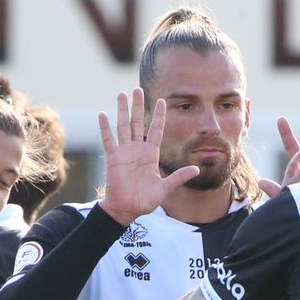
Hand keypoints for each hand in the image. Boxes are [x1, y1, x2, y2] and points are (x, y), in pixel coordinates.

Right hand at [97, 89, 197, 222]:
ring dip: (122, 110)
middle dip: (138, 106)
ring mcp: (124, 152)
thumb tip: (197, 170)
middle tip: (138, 89)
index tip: (162, 101)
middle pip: (137, 122)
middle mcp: (137, 149)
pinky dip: (104, 127)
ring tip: (122, 94)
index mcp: (151, 154)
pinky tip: (102, 114)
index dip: (158, 116)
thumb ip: (179, 177)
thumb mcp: (165, 188)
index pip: (156, 130)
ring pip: (123, 126)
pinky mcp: (113, 158)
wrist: (127, 210)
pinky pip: (109, 140)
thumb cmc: (145, 201)